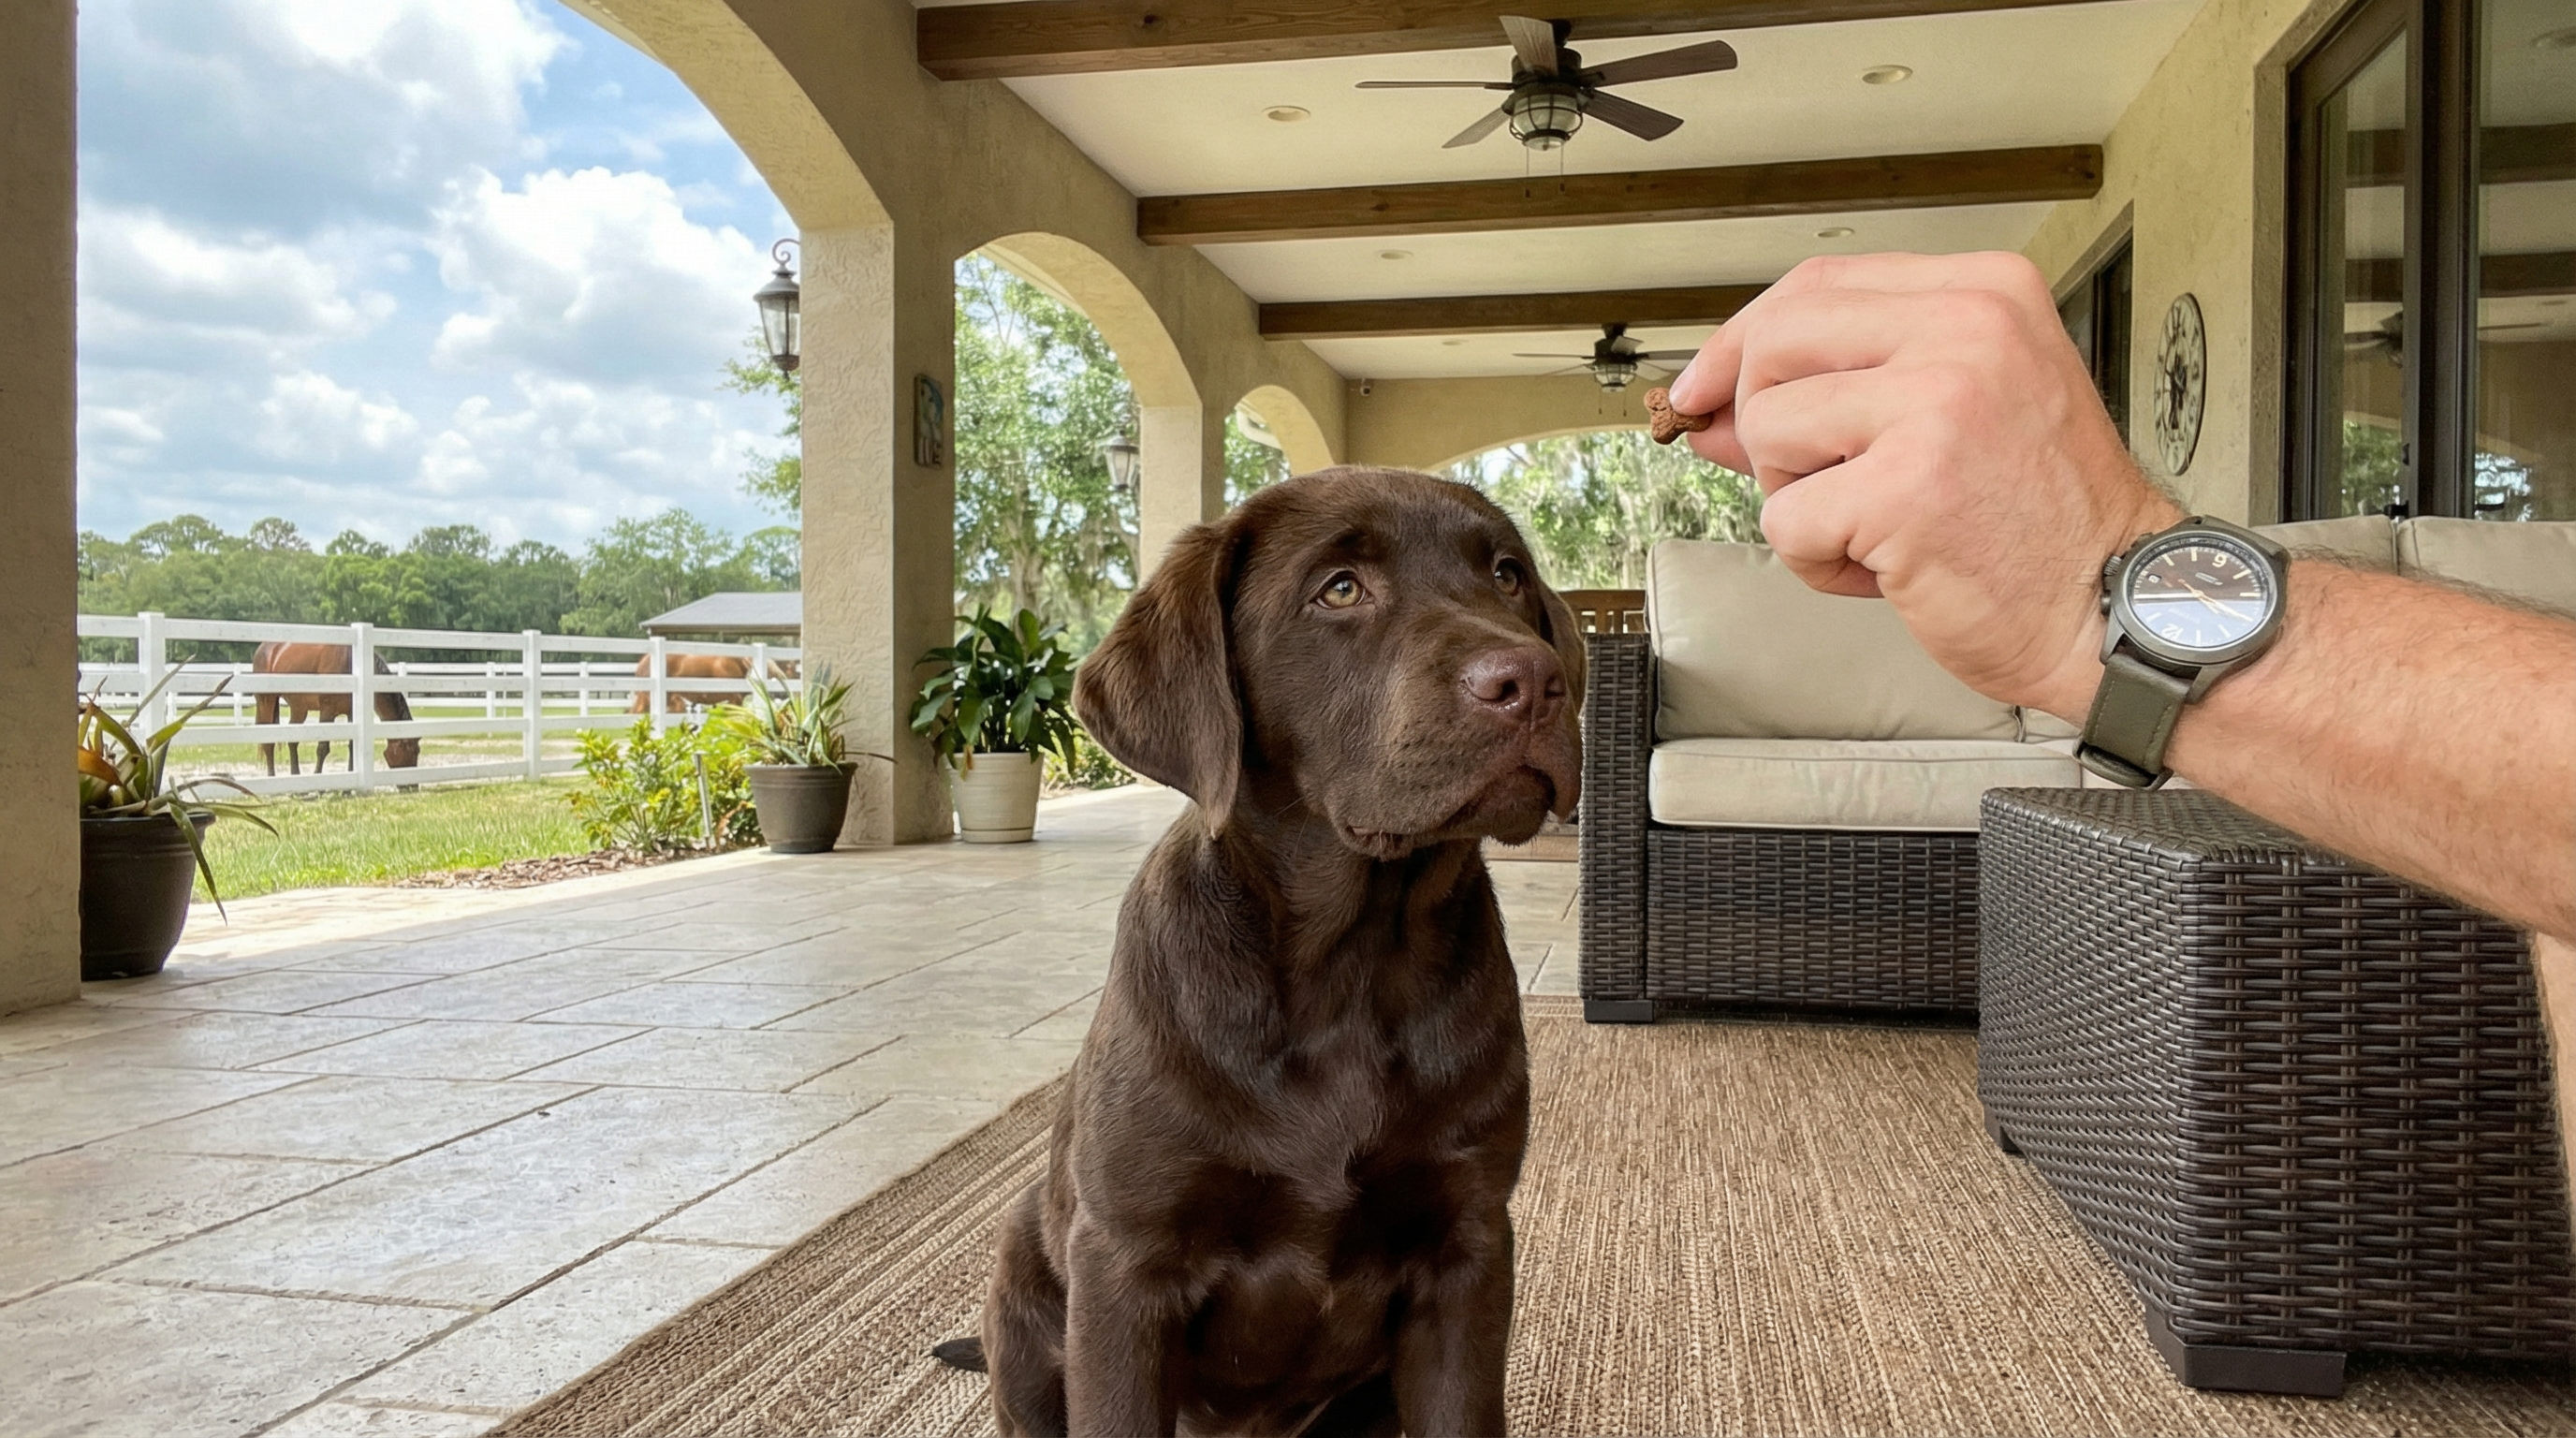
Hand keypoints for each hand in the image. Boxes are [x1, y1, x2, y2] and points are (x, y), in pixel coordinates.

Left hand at [1667, 252, 2178, 720]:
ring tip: (1875, 526)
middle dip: (1764, 422)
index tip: (1705, 387)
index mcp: (1983, 293)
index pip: (1816, 285)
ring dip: (1797, 497)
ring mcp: (1937, 403)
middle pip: (1774, 344)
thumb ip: (1838, 392)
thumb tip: (1714, 406)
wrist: (2118, 606)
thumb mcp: (1952, 415)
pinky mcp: (1907, 486)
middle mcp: (1965, 330)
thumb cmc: (2045, 522)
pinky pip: (1787, 517)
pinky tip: (1887, 567)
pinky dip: (1817, 560)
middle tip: (1817, 477)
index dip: (1741, 340)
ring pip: (1769, 429)